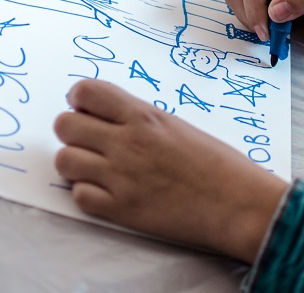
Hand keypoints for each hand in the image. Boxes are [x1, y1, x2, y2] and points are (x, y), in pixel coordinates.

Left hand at [53, 79, 288, 263]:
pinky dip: (87, 194)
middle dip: (72, 130)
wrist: (238, 205)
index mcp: (143, 116)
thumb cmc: (217, 163)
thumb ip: (139, 119)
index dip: (78, 99)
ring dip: (76, 163)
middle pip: (64, 125)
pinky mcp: (121, 211)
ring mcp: (121, 178)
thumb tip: (106, 117)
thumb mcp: (176, 126)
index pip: (86, 92)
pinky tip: (106, 192)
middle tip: (89, 140)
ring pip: (64, 160)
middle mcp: (126, 143)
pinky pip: (79, 196)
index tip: (85, 108)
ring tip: (95, 167)